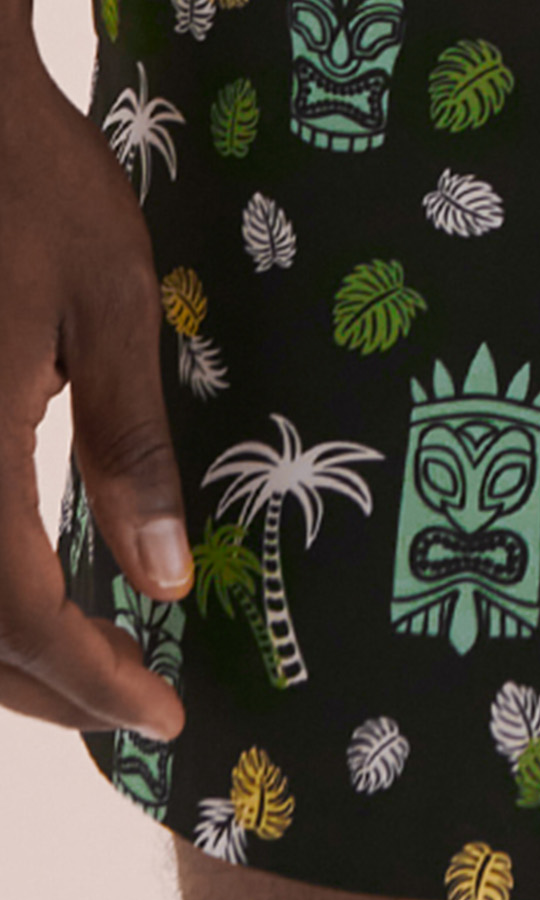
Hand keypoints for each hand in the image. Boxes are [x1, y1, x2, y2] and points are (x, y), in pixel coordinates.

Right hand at [0, 44, 189, 741]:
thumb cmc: (31, 184)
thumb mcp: (115, 307)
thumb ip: (131, 451)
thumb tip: (163, 582)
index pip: (15, 616)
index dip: (91, 683)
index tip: (164, 716)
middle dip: (44, 687)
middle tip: (133, 706)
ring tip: (83, 662)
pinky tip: (22, 584)